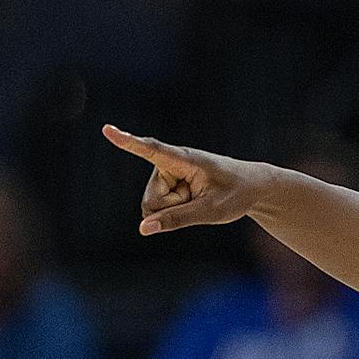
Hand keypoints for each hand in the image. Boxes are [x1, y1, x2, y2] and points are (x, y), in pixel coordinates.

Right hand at [103, 124, 272, 235]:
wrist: (251, 186)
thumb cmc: (236, 194)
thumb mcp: (211, 211)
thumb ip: (177, 219)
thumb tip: (144, 228)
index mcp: (184, 160)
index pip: (152, 150)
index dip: (128, 141)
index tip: (108, 129)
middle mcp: (170, 162)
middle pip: (151, 200)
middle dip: (170, 209)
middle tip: (199, 201)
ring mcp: (167, 172)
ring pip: (153, 205)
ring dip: (175, 209)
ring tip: (198, 199)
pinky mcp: (167, 181)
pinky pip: (159, 207)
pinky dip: (175, 209)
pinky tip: (192, 199)